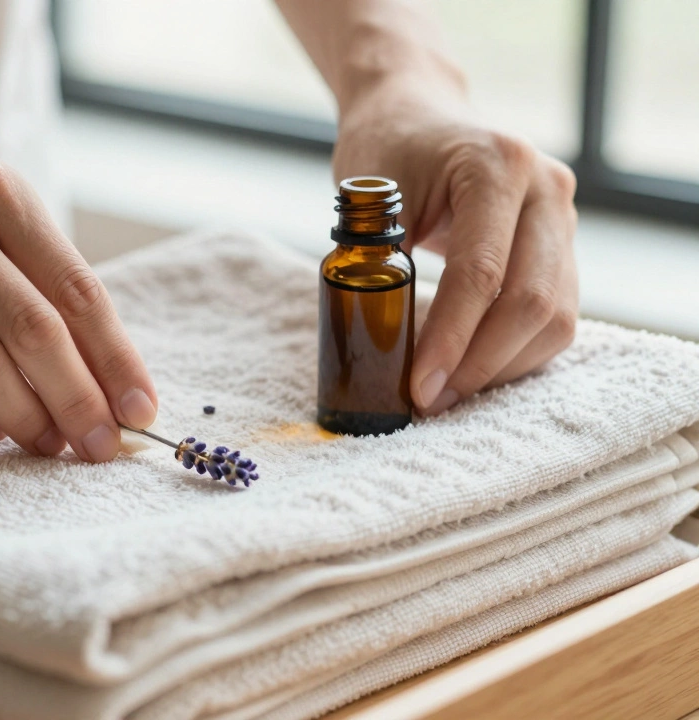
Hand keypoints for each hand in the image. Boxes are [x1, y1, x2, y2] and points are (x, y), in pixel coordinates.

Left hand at [332, 75, 578, 415]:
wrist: (416, 113)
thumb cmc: (385, 150)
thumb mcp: (369, 193)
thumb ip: (382, 259)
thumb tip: (384, 347)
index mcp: (499, 166)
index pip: (482, 272)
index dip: (451, 339)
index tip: (419, 387)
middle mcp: (547, 189)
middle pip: (533, 302)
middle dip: (479, 364)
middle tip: (430, 401)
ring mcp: (564, 218)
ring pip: (556, 318)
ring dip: (502, 368)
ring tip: (447, 393)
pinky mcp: (564, 247)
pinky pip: (556, 316)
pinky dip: (516, 354)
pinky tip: (474, 372)